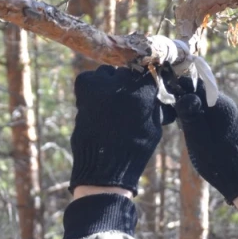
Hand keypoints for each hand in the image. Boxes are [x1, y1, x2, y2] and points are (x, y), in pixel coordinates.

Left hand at [69, 66, 173, 194]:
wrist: (104, 165)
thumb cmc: (135, 149)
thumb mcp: (154, 125)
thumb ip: (154, 104)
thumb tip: (154, 93)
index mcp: (144, 92)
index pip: (148, 73)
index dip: (146, 82)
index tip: (144, 89)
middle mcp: (122, 84)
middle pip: (127, 72)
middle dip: (128, 83)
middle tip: (125, 99)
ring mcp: (101, 84)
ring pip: (107, 73)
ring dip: (109, 83)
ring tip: (109, 101)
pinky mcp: (83, 88)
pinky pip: (90, 78)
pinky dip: (93, 86)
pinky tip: (96, 101)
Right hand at [174, 79, 237, 203]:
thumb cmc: (219, 161)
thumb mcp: (198, 139)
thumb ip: (190, 114)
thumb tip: (184, 93)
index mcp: (219, 104)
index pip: (195, 84)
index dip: (180, 88)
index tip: (168, 100)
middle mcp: (225, 104)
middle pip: (199, 92)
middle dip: (185, 101)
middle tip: (175, 118)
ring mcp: (227, 113)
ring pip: (203, 103)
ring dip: (191, 112)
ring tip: (184, 128)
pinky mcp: (227, 123)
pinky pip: (208, 113)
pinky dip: (198, 119)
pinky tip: (194, 134)